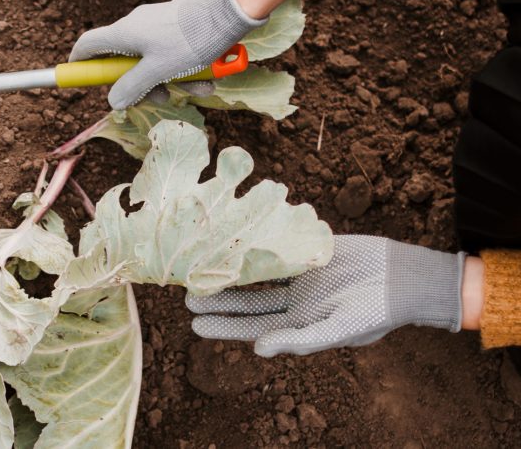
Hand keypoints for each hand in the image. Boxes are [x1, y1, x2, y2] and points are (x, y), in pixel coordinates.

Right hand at [69, 0, 265, 109]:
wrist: (227, 14)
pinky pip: (173, 52)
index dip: (79, 62)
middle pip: (125, 61)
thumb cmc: (189, 41)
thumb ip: (132, 88)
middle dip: (142, 84)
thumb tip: (114, 101)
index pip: (88, 45)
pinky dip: (186, 68)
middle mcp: (136, 25)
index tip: (77, 76)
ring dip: (172, 80)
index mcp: (124, 33)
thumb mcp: (158, 71)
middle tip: (159, 97)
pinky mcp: (177, 24)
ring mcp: (157, 24)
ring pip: (154, 60)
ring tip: (196, 88)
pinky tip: (207, 78)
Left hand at [185, 235, 465, 356]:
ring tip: (199, 272)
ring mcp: (299, 275)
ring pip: (257, 276)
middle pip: (248, 303)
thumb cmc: (378, 311)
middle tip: (186, 297)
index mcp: (301, 324)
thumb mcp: (340, 329)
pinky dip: (254, 248)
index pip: (253, 328)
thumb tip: (259, 350)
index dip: (225, 326)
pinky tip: (230, 243)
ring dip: (231, 275)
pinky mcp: (307, 252)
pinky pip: (275, 249)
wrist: (406, 276)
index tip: (195, 324)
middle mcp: (295, 301)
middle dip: (220, 301)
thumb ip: (301, 340)